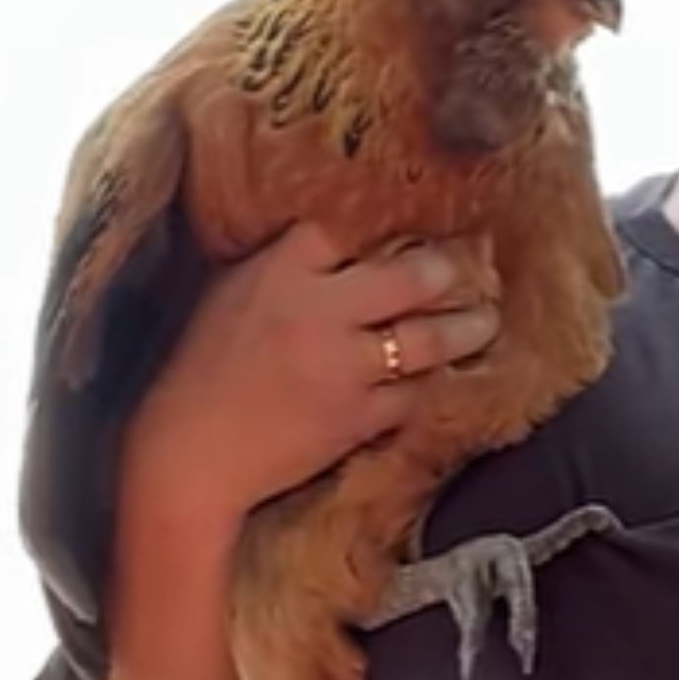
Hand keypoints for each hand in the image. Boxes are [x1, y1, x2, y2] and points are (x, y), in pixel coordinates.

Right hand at [123, 221, 499, 531]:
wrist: (191, 455)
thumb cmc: (199, 375)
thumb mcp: (228, 299)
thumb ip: (278, 271)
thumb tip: (333, 251)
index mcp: (277, 273)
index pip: (342, 230)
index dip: (377, 227)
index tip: (405, 224)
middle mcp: (318, 311)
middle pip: (407, 277)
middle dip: (445, 271)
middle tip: (465, 270)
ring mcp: (344, 366)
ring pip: (427, 339)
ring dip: (467, 328)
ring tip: (487, 320)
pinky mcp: (357, 417)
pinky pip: (414, 394)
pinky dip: (434, 384)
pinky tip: (452, 375)